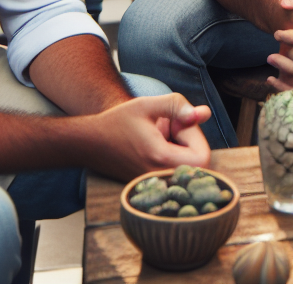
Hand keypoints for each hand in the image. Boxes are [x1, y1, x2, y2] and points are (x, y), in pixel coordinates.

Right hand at [80, 93, 212, 181]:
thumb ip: (177, 106)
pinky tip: (156, 145)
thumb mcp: (147, 105)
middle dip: (190, 141)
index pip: (202, 157)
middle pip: (197, 164)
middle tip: (168, 127)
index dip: (195, 136)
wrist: (88, 143)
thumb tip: (204, 114)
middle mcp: (158, 178)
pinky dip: (173, 156)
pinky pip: (175, 173)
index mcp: (159, 160)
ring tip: (160, 134)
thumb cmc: (117, 122)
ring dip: (182, 148)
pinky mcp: (151, 186)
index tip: (177, 123)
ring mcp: (154, 185)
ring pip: (187, 169)